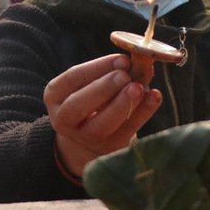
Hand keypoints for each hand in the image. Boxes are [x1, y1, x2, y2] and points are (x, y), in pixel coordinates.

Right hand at [45, 54, 161, 178]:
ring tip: (139, 88)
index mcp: (55, 96)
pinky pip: (125, 132)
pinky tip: (153, 98)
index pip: (73, 78)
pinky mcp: (107, 150)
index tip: (122, 59)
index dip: (98, 68)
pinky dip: (142, 114)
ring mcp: (84, 138)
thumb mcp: (93, 83)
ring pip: (100, 125)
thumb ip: (116, 70)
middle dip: (104, 88)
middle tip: (126, 76)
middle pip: (79, 105)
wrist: (87, 139)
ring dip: (121, 104)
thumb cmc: (93, 100)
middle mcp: (63, 119)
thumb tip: (143, 60)